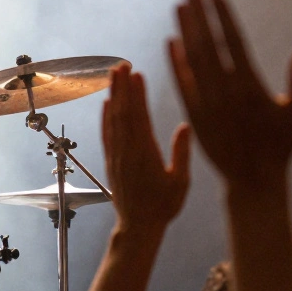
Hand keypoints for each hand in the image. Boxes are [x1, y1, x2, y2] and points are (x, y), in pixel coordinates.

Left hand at [102, 64, 189, 232]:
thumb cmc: (164, 206)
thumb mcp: (180, 182)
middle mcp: (127, 151)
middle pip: (122, 113)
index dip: (136, 95)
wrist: (138, 226)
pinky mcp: (111, 161)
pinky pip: (106, 134)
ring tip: (113, 74)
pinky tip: (106, 103)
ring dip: (113, 95)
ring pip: (112, 120)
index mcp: (145, 154)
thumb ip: (181, 154)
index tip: (137, 74)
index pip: (139, 118)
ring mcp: (116, 155)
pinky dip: (105, 117)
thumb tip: (186, 126)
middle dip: (121, 87)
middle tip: (122, 64)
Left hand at [168, 0, 291, 191]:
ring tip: (180, 6)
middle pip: (206, 44)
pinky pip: (181, 83)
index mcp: (250, 86)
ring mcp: (205, 103)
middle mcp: (224, 92)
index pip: (233, 41)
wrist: (253, 180)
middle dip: (198, 14)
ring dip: (184, 31)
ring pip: (191, 60)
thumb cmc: (281, 145)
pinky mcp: (193, 114)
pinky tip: (171, 41)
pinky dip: (175, 62)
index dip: (222, 16)